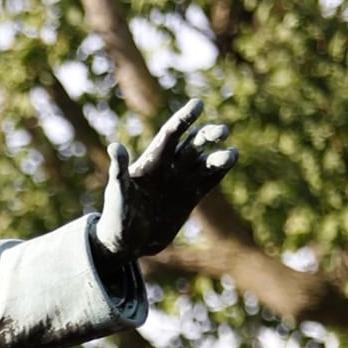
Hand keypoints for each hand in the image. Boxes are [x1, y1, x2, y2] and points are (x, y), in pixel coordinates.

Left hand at [94, 99, 237, 261]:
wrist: (126, 243)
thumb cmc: (116, 215)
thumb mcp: (117, 192)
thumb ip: (119, 170)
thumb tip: (115, 147)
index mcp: (153, 160)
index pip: (171, 134)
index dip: (184, 119)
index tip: (198, 105)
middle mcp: (170, 166)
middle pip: (193, 143)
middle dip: (207, 135)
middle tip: (222, 131)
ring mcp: (182, 181)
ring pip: (205, 161)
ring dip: (218, 156)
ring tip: (231, 154)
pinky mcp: (190, 197)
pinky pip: (209, 180)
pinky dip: (220, 171)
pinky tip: (232, 159)